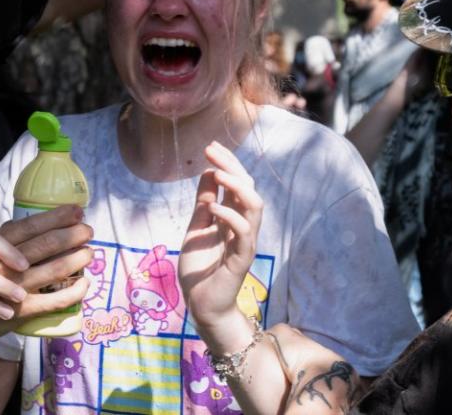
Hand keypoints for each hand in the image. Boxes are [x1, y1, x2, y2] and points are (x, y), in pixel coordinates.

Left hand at [178, 142, 263, 332]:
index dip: (227, 162)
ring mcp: (245, 241)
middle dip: (231, 165)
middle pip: (248, 187)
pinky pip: (243, 232)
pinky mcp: (241, 258)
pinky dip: (229, 215)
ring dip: (237, 186)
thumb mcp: (197, 228)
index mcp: (233, 217)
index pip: (238, 182)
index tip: (210, 146)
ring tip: (216, 173)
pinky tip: (212, 207)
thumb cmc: (200, 270)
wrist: (202, 306)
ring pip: (254, 206)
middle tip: (211, 151)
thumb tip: (208, 171)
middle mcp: (243, 226)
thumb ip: (204, 203)